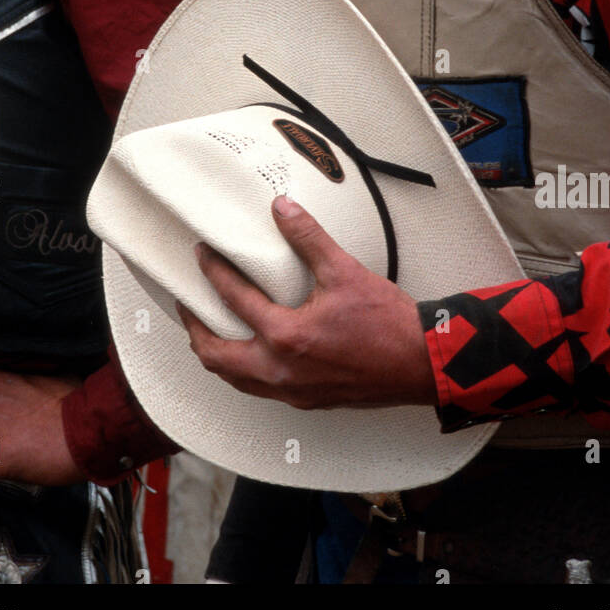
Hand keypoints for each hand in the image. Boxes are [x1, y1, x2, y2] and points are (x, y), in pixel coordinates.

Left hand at [177, 195, 436, 409]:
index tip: (203, 256)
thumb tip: (283, 208)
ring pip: (235, 379)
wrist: (421, 362)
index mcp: (287, 337)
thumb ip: (308, 237)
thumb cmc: (387, 323)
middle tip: (188, 303)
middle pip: (217, 357)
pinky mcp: (306, 400)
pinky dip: (242, 371)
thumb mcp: (344, 271)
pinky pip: (258, 390)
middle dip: (196, 328)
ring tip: (209, 331)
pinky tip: (249, 355)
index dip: (214, 273)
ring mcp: (292, 391)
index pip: (235, 300)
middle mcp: (281, 371)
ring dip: (216, 355)